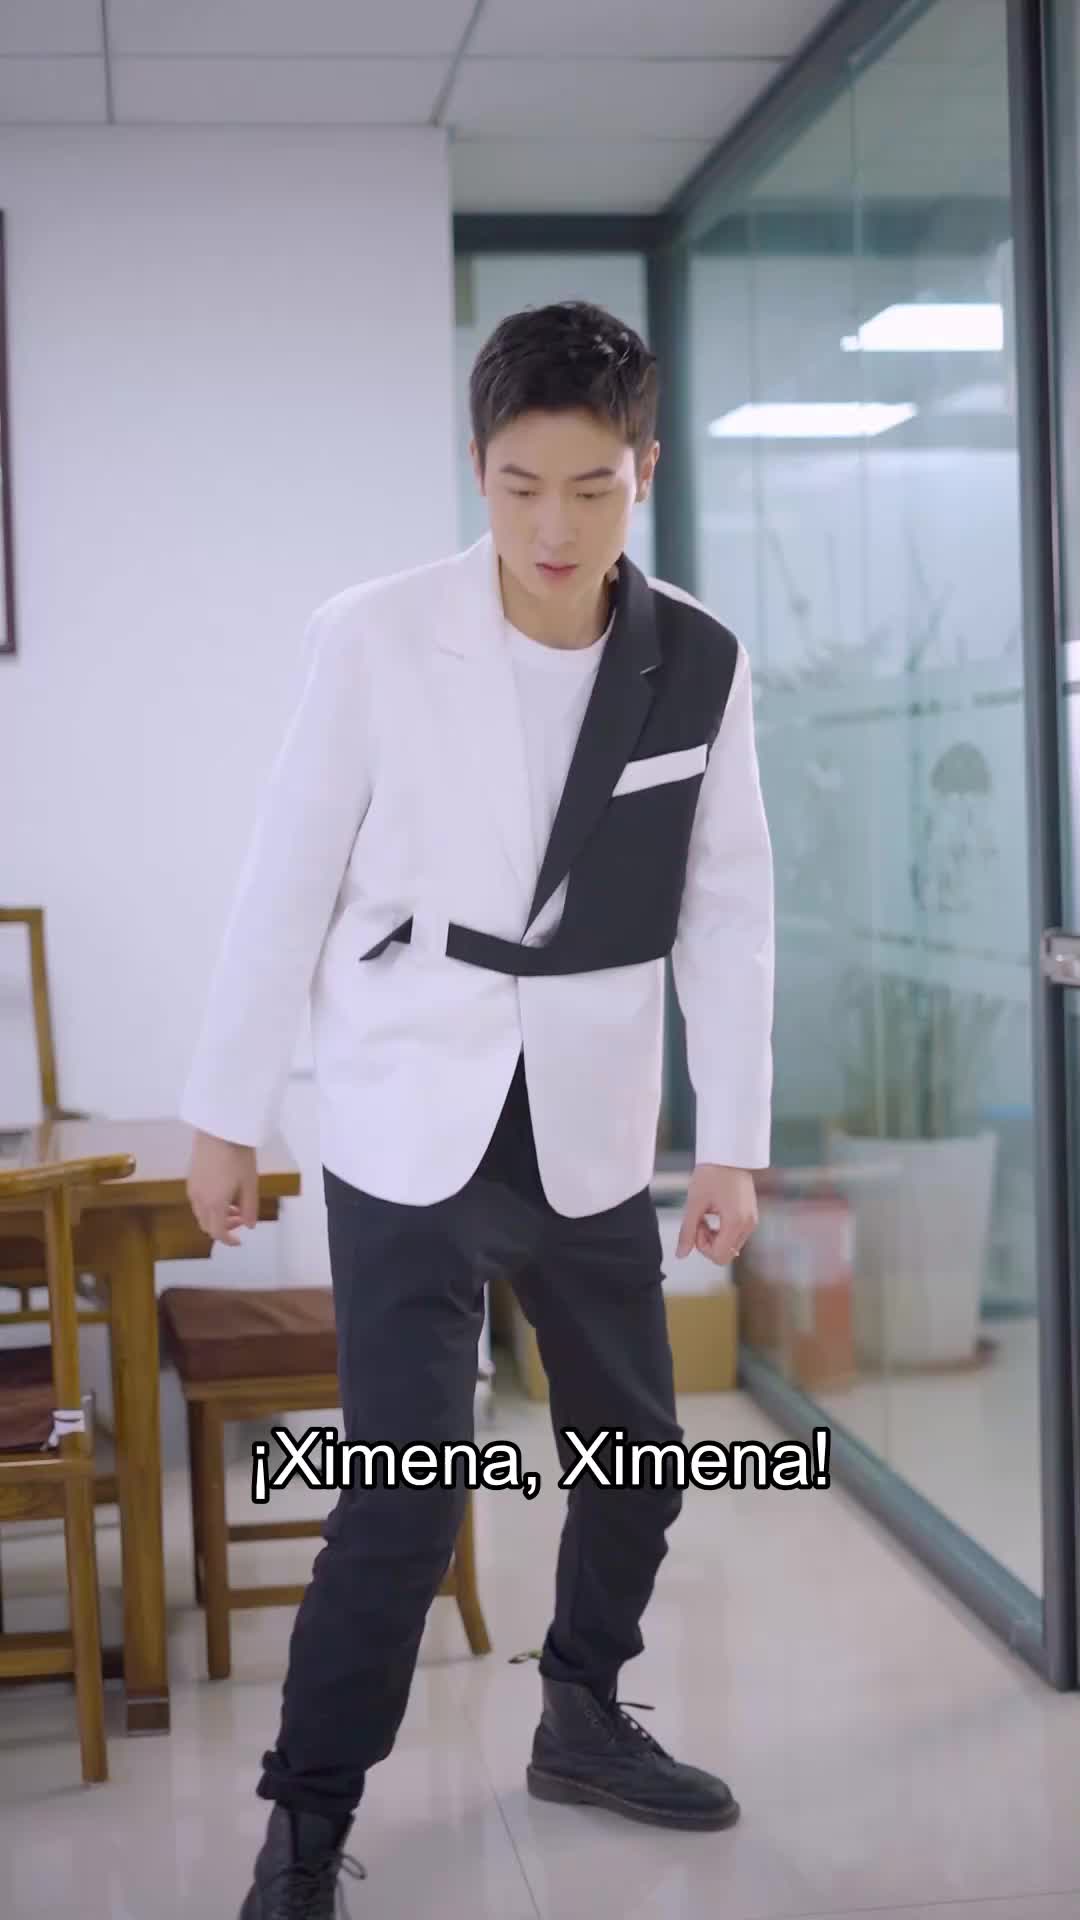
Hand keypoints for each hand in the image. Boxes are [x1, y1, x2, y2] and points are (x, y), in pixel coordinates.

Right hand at [187, 1131, 258, 1246]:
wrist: (219, 1128)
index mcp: (213, 1204)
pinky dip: (210, 1204)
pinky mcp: (191, 1177)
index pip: (216, 1233)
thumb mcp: (250, 1184)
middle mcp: (198, 1199)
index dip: (228, 1240)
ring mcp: (192, 1187)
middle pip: (206, 1225)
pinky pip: (198, 1200)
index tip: (239, 1240)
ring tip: (234, 1204)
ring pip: (201, 1213)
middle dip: (223, 1227)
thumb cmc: (238, 1156)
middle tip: (240, 1219)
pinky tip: (224, 1191)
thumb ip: (250, 1209)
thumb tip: (249, 1226)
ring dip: (216, 1215)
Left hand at [676, 1164, 757, 1267]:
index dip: (702, 1246)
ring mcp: (751, 1221)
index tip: (696, 1225)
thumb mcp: (694, 1203)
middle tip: (700, 1220)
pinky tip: (714, 1212)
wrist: (729, 1153)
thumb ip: (687, 1231)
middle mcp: (748, 1225)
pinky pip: (734, 1235)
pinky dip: (722, 1230)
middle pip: (725, 1254)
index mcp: (736, 1223)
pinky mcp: (750, 1216)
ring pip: (730, 1246)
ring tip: (706, 1213)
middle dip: (708, 1243)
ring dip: (714, 1236)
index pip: (719, 1257)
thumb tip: (680, 1254)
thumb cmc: (712, 1173)